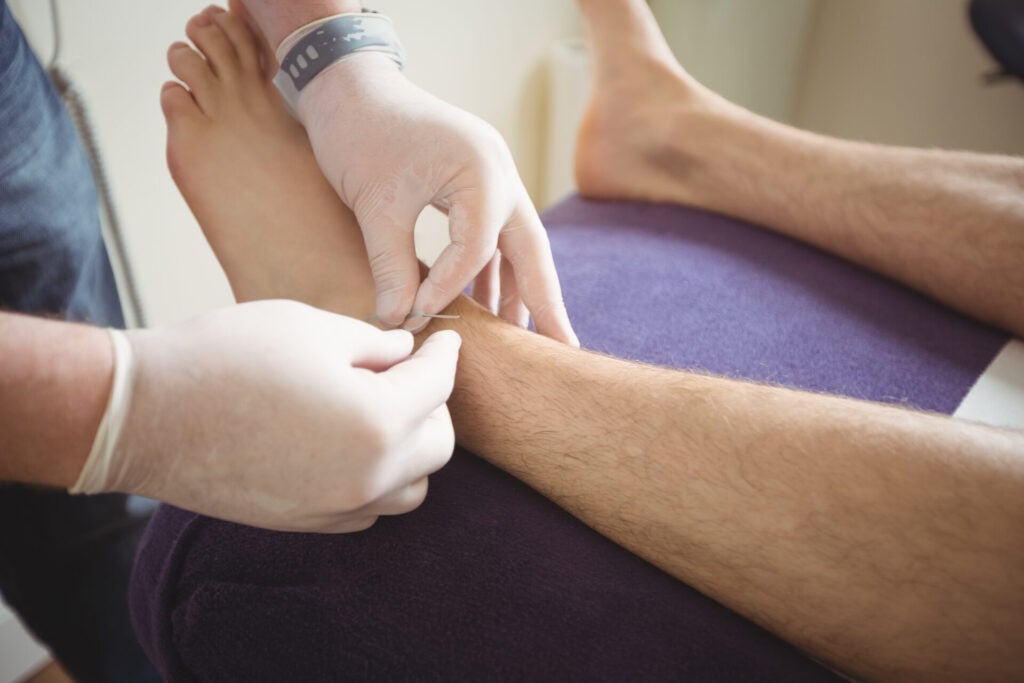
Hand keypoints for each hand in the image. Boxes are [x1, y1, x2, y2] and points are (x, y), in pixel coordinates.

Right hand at [88, 300, 459, 532]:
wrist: (146, 414)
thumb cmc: (225, 356)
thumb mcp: (311, 327)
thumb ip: (374, 345)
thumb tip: (405, 355)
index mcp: (377, 421)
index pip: (438, 387)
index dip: (446, 356)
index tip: (444, 342)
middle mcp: (367, 477)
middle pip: (438, 445)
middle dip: (434, 404)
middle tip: (412, 374)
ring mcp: (337, 508)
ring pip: (411, 488)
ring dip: (411, 450)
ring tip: (385, 412)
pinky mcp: (307, 524)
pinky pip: (370, 509)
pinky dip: (378, 480)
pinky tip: (353, 446)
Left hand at [296, 54, 577, 344]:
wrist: (348, 86)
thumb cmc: (359, 133)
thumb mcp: (374, 203)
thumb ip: (393, 266)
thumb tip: (401, 322)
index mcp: (482, 170)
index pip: (478, 248)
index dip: (450, 288)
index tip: (417, 316)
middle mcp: (500, 172)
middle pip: (532, 249)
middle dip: (545, 301)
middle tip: (561, 348)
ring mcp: (493, 176)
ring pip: (517, 244)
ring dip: (518, 288)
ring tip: (520, 339)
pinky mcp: (477, 183)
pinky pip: (494, 234)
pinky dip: (491, 268)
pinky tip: (486, 303)